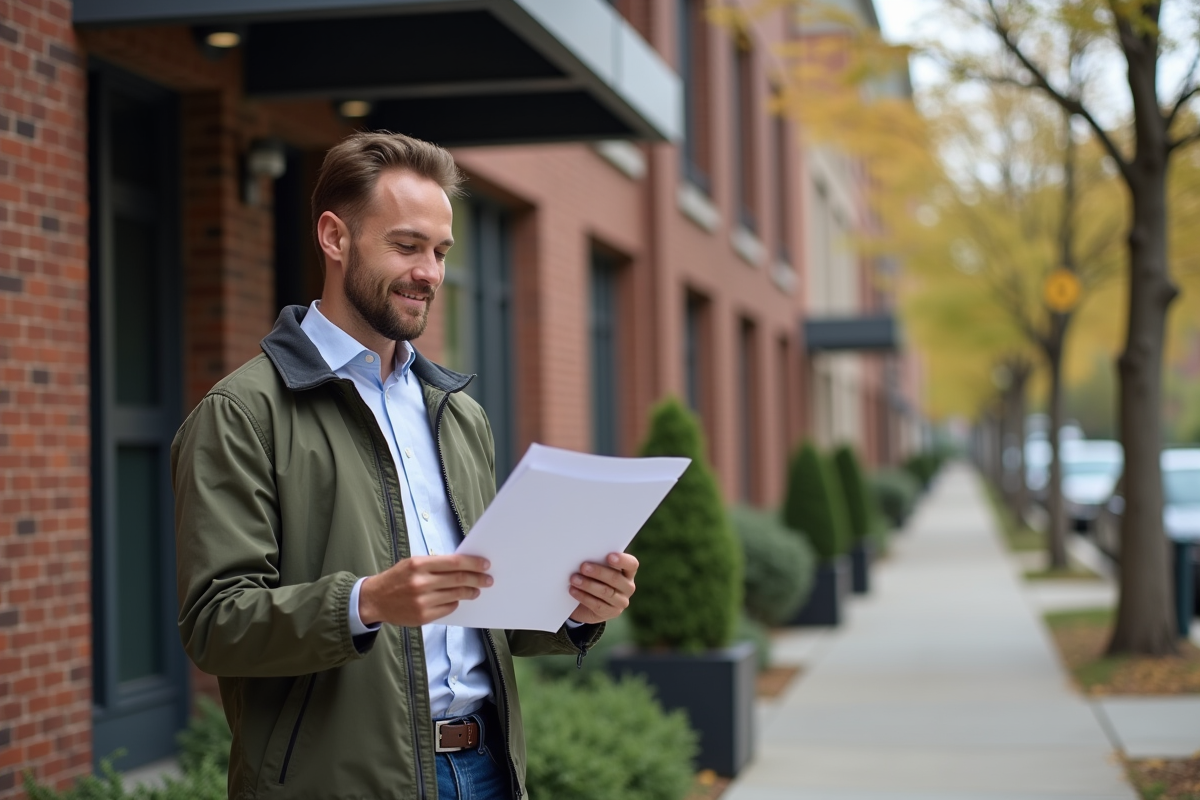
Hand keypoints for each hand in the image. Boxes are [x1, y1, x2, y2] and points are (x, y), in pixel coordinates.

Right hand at [358, 555, 491, 626]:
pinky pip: (448, 608)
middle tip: (488, 579)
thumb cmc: (397, 578)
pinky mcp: (422, 617)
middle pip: (458, 579)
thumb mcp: (412, 564)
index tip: (485, 564)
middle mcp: (420, 583)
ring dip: (470, 592)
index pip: (454, 562)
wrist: (375, 600)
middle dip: (477, 579)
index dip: (473, 563)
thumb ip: (435, 564)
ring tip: (476, 590)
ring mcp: (422, 601)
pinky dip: (455, 603)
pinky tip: (458, 600)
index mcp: (418, 565)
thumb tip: (463, 565)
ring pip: (455, 595)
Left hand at [567, 552, 637, 624]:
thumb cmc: (593, 578)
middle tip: (583, 567)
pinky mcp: (611, 613)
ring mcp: (621, 601)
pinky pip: (598, 605)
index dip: (622, 560)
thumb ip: (596, 561)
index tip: (609, 556)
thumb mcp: (597, 569)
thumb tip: (584, 555)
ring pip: (606, 592)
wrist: (586, 604)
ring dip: (588, 585)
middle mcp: (628, 587)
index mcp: (628, 571)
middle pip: (616, 578)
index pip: (632, 564)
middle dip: (598, 572)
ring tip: (574, 579)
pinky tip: (573, 591)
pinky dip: (584, 597)